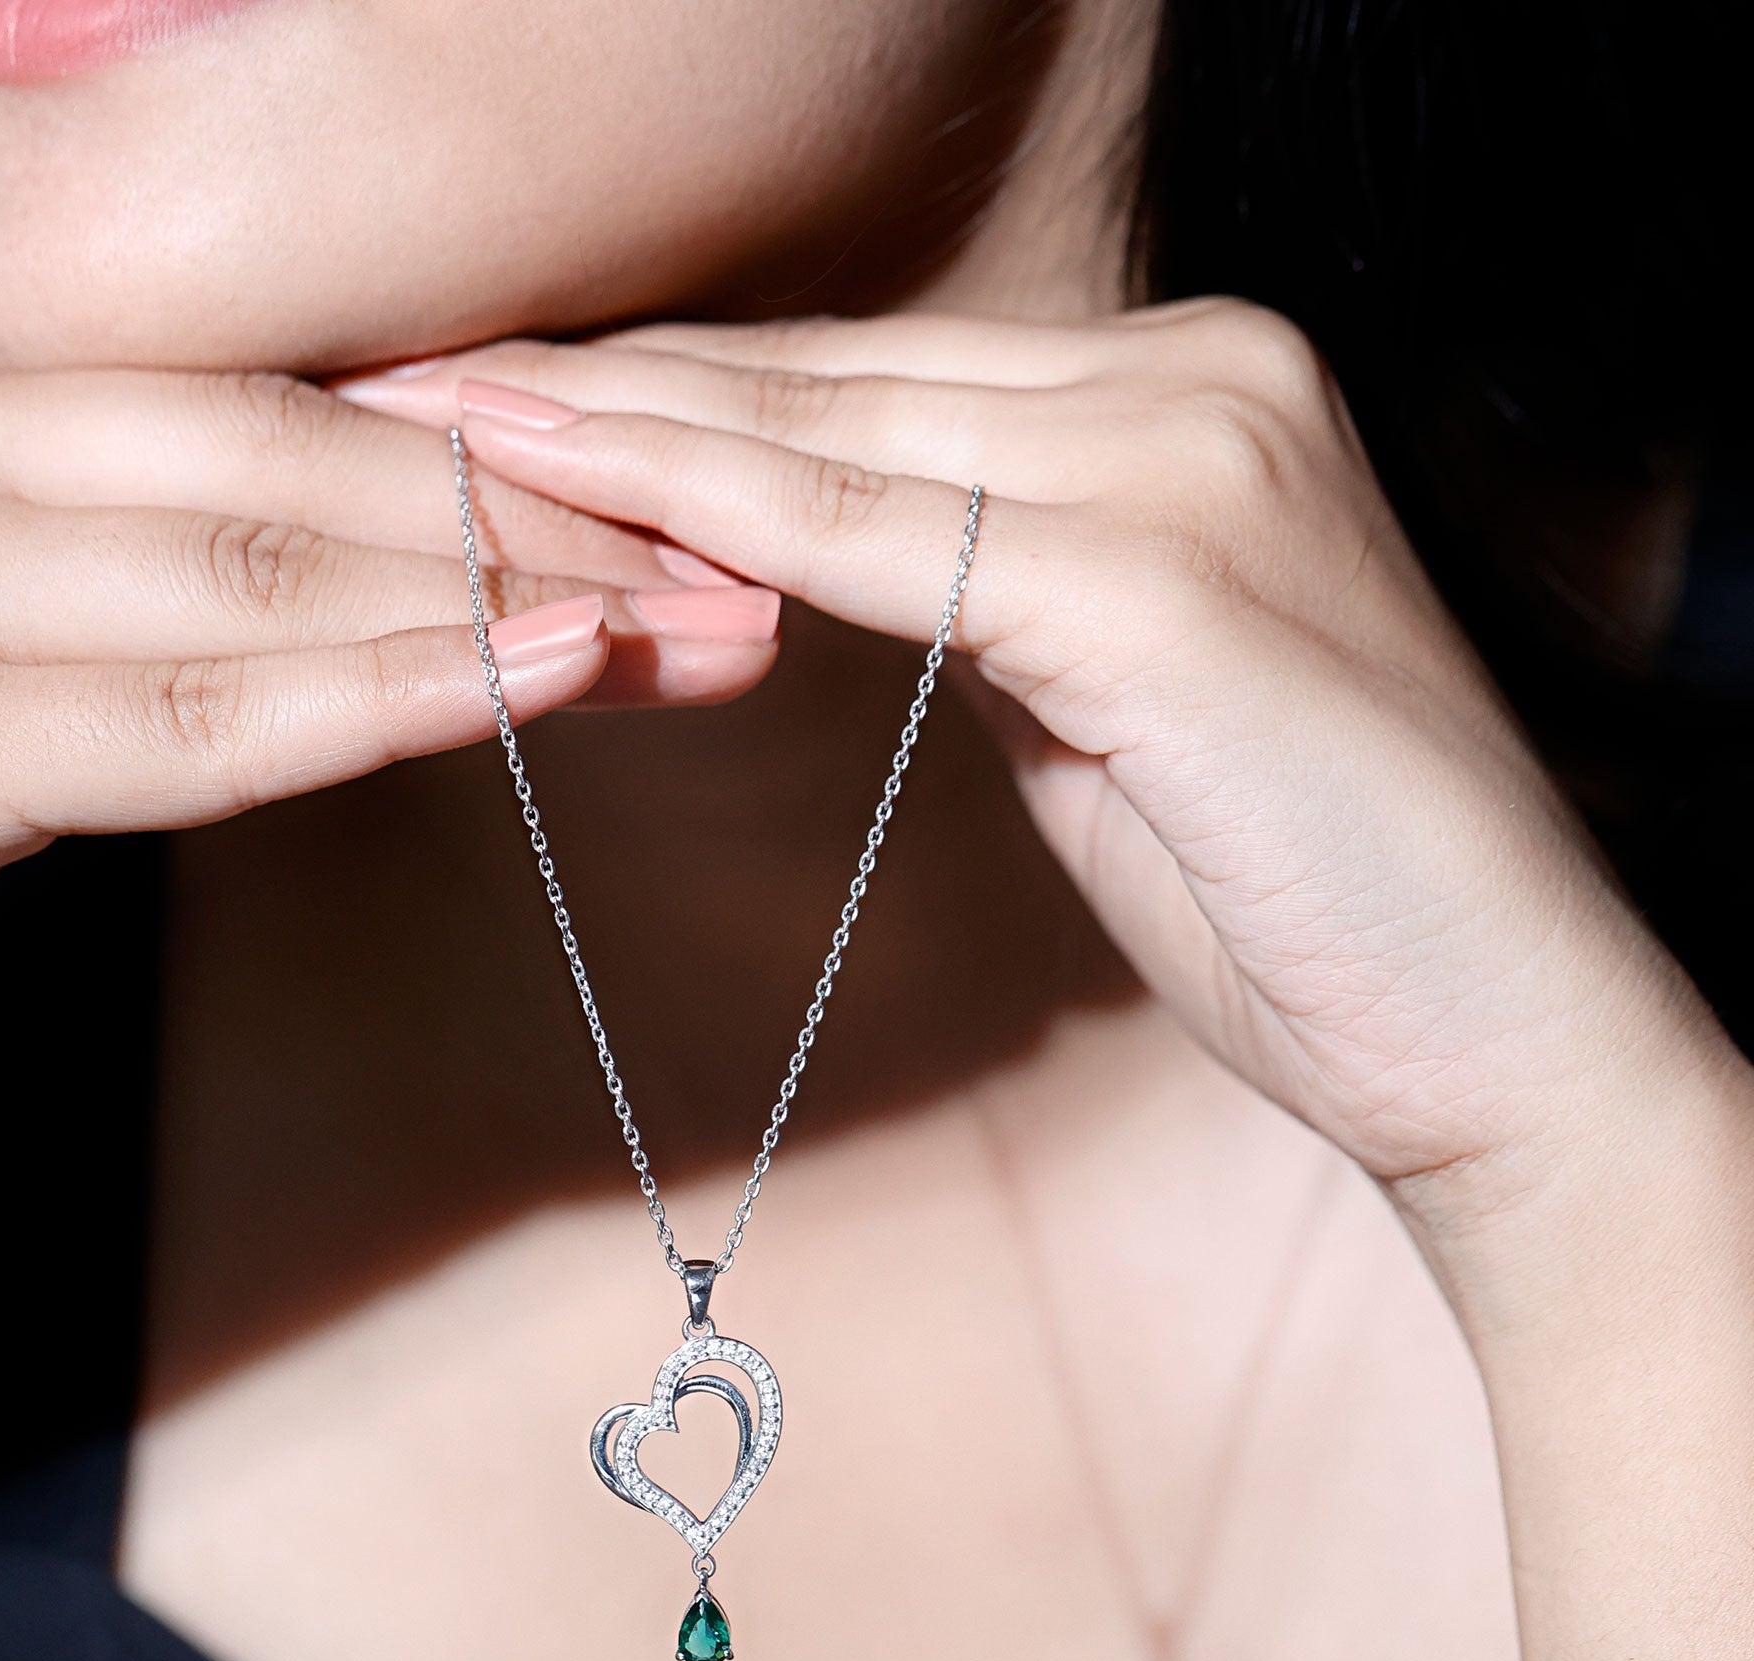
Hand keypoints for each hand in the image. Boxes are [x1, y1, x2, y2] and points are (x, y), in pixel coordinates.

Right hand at [0, 324, 780, 1033]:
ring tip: (700, 621)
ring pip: (265, 567)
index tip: (642, 509)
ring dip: (509, 593)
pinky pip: (192, 710)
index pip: (256, 423)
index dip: (470, 464)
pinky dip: (385, 691)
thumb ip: (105, 621)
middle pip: (293, 468)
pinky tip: (545, 674)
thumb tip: (317, 636)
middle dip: (534, 513)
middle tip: (731, 553)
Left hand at [335, 304, 1730, 1220]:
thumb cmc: (1310, 897)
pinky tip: (569, 482)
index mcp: (1185, 408)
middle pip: (835, 382)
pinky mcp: (1171, 580)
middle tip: (406, 374)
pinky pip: (890, 542)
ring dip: (617, 426)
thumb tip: (840, 571)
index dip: (682, 392)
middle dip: (606, 383)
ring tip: (426, 413)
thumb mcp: (1113, 717)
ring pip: (840, 436)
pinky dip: (718, 514)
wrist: (1505, 1033)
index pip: (876, 389)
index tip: (508, 398)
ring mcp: (1192, 465)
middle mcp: (1197, 388)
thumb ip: (991, 612)